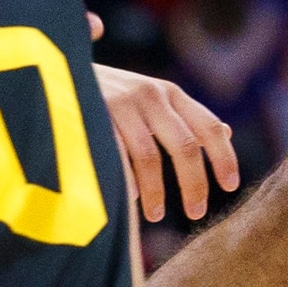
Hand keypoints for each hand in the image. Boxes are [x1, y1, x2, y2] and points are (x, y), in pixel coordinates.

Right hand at [98, 68, 239, 224]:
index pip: (210, 126)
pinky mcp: (93, 114)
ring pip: (149, 157)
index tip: (230, 187)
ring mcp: (121, 103)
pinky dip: (125, 182)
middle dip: (194, 184)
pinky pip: (116, 157)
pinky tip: (128, 200)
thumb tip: (227, 131)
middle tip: (197, 212)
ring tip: (155, 216)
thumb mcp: (151, 96)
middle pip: (185, 146)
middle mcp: (151, 94)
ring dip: (156, 192)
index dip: (224, 157)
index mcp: (170, 92)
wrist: (57, 70)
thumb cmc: (110, 92)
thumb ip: (184, 114)